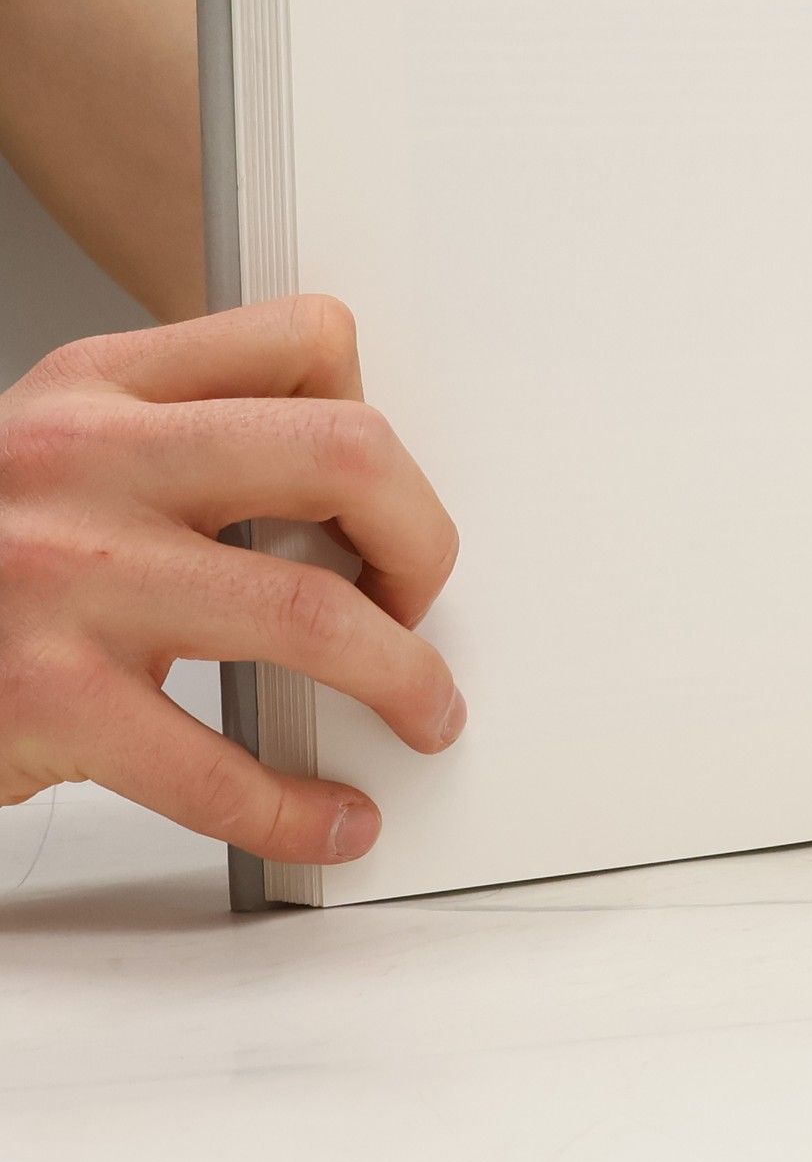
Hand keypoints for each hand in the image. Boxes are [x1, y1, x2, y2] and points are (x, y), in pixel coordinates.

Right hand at [0, 296, 460, 862]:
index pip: (307, 341)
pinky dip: (299, 806)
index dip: (377, 420)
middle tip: (420, 596)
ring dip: (402, 675)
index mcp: (101, 386)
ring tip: (422, 711)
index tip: (382, 497)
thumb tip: (353, 502)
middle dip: (422, 537)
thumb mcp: (60, 452)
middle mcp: (85, 461)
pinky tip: (332, 820)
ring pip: (308, 611)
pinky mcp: (40, 699)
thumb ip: (189, 446)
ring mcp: (63, 580)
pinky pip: (214, 764)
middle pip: (346, 453)